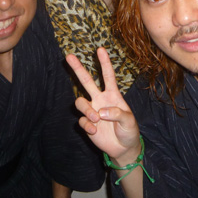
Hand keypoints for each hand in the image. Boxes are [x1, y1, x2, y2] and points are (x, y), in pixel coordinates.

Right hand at [66, 47, 140, 164]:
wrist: (123, 148)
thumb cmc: (129, 130)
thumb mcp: (129, 121)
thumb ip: (117, 113)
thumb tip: (100, 111)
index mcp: (113, 95)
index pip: (108, 76)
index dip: (104, 63)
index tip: (100, 49)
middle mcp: (100, 100)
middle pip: (86, 81)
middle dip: (77, 69)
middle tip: (68, 56)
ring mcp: (92, 111)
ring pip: (80, 102)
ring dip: (86, 110)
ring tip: (96, 119)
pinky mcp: (87, 123)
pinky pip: (81, 120)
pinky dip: (87, 125)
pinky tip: (95, 131)